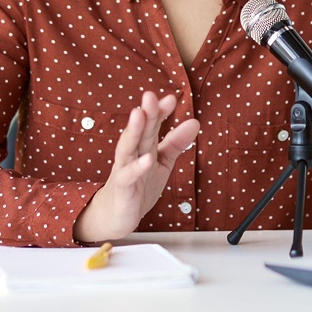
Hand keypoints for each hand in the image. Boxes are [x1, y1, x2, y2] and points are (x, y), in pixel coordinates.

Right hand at [72, 91, 199, 242]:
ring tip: (140, 114)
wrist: (116, 216)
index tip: (171, 98)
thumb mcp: (162, 163)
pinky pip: (128, 176)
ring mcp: (124, 170)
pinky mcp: (122, 188)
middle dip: (145, 113)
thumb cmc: (139, 185)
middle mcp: (132, 154)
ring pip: (127, 147)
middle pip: (139, 131)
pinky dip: (137, 167)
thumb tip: (194, 122)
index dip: (160, 112)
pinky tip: (147, 159)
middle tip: (150, 95)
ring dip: (134, 131)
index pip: (152, 125)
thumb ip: (176, 144)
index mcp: (143, 146)